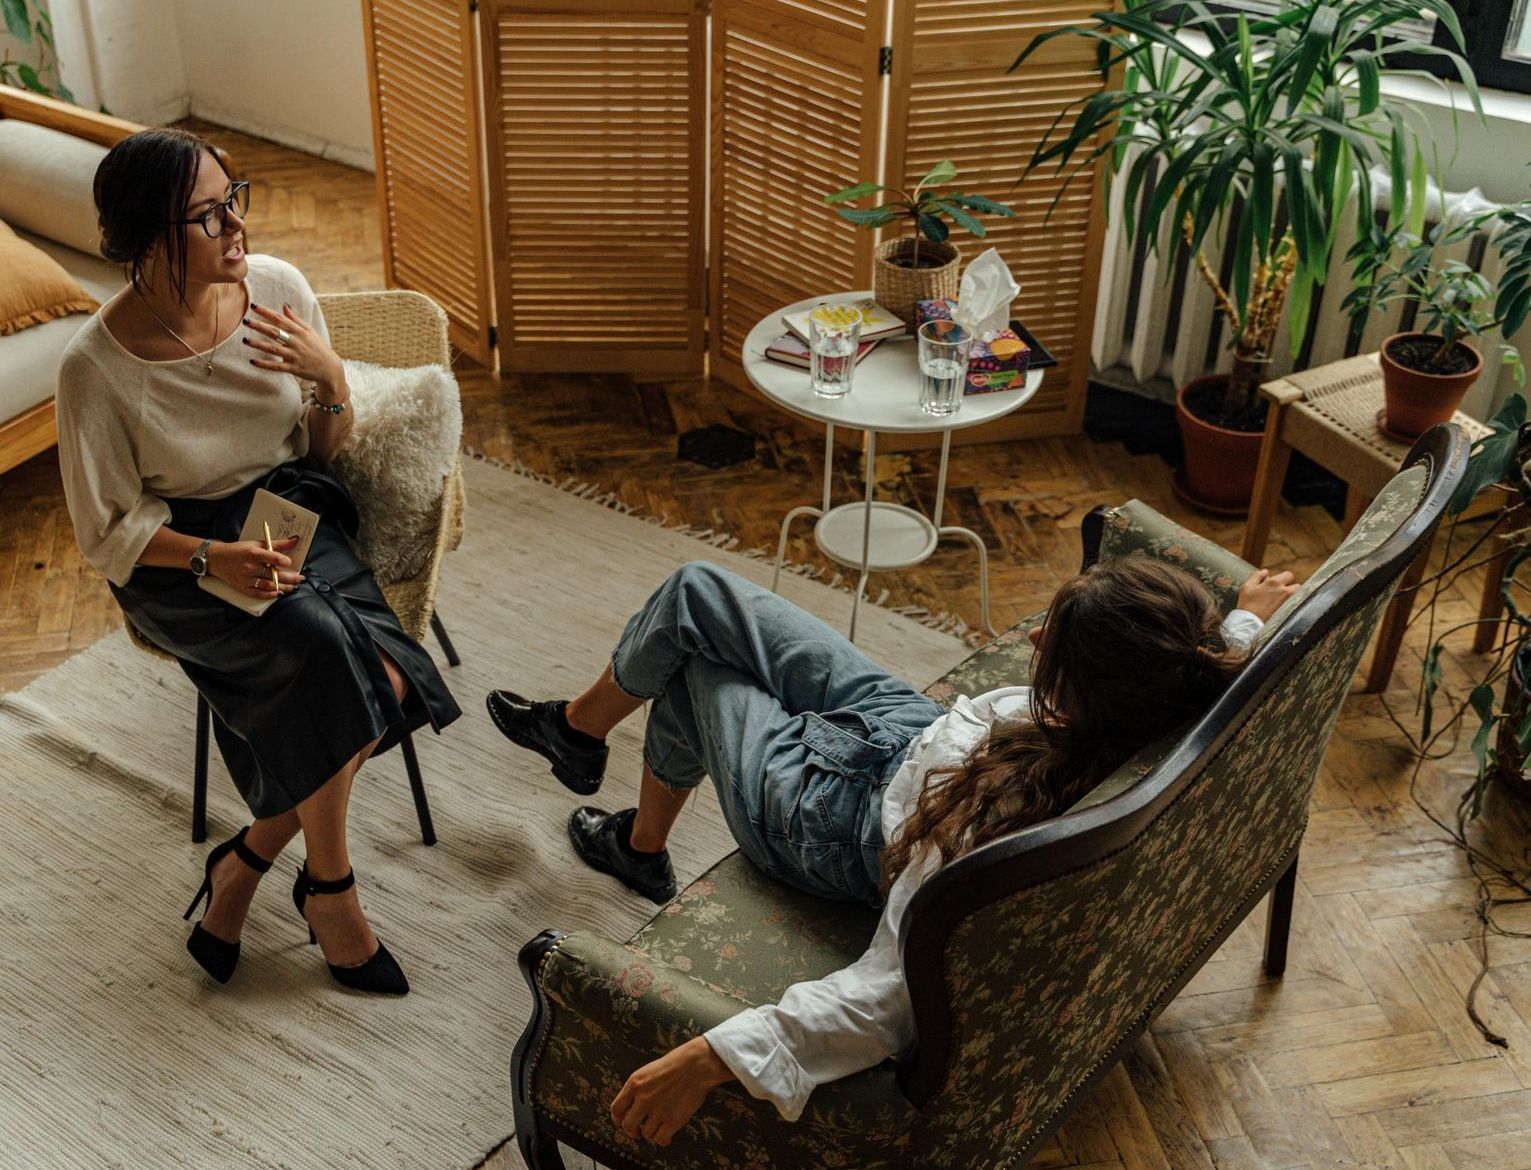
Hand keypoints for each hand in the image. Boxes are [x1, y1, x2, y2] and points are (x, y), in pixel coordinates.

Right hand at [207, 537, 303, 599]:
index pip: (273, 558)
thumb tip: (295, 540)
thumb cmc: (239, 549)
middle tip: (301, 578)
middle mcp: (249, 567)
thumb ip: (276, 544)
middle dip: (290, 577)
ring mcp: (245, 579)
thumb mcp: (256, 543)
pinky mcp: (242, 588)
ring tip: (294, 586)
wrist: (216, 559)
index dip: (284, 561)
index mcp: (253, 553)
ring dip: (284, 587)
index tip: (290, 562)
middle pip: (273, 574)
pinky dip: (270, 595)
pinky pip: (258, 594)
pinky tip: (279, 593)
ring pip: (268, 585)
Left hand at [242, 302, 344, 400]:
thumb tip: (284, 306)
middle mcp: (297, 343)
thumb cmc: (318, 347)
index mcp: (300, 331)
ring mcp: (295, 356)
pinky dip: (264, 364)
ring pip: (273, 349)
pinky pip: (277, 366)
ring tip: (245, 340)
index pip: (280, 319)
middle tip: (245, 321)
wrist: (330, 368)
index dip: (266, 312)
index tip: (253, 306)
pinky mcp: (294, 369)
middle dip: (259, 326)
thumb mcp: (310, 331)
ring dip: (258, 344)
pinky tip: (252, 361)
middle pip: (275, 332)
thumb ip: (296, 319)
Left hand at [611, 1037, 734, 1146]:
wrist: (696, 1064)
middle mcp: (643, 1099)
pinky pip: (660, 1139)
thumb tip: (630, 1106)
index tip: (623, 1121)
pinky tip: (667, 1136)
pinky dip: (663, 1140)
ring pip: (645, 1134)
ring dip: (651, 1133)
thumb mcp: (648, 1071)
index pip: (616, 1109)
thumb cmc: (675, 1064)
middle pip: (627, 1125)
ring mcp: (658, 1110)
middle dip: (632, 1131)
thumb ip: (637, 1088)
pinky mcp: (673, 1120)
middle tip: (638, 1130)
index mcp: (634, 1084)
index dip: (618, 1119)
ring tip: (658, 1128)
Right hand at [1237, 568, 1298, 621]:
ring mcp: (1288, 601)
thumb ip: (1256, 576)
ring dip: (1293, 595)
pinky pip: (1296, 604)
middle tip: (1281, 592)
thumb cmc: (1246, 604)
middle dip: (1290, 587)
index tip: (1277, 584)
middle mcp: (1284, 590)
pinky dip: (1292, 604)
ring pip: (1298, 595)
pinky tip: (1283, 607)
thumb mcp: (1246, 586)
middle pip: (1296, 584)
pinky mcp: (1289, 611)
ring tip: (1283, 600)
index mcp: (1273, 582)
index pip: (1288, 575)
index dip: (1283, 578)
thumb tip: (1265, 571)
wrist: (1249, 622)